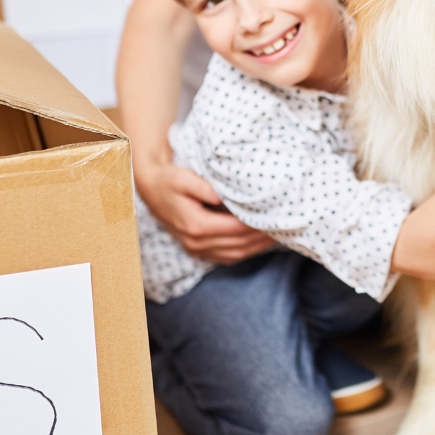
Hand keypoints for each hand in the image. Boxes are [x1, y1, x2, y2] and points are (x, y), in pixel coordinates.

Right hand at [136, 158, 271, 263]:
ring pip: (236, 254)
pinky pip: (228, 257)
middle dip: (263, 237)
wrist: (150, 191)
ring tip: (278, 234)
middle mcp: (197, 243)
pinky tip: (260, 242)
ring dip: (258, 246)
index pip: (235, 229)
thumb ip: (201, 186)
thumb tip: (221, 195)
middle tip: (284, 225)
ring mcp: (197, 250)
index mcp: (196, 226)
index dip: (257, 224)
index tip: (275, 215)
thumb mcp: (182, 177)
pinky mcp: (199, 251)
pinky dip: (246, 251)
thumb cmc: (169, 181)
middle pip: (239, 244)